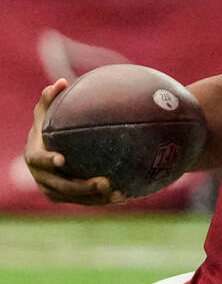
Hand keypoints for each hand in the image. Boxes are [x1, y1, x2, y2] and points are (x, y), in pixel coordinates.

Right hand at [24, 79, 123, 204]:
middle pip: (61, 186)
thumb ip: (51, 99)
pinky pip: (86, 201)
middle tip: (105, 181)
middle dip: (83, 186)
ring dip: (98, 198)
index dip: (48, 161)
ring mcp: (54, 190)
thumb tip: (61, 82)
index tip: (62, 159)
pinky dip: (103, 200)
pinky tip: (125, 196)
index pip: (39, 160)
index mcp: (34, 156)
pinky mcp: (67, 198)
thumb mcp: (46, 113)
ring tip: (119, 193)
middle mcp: (42, 177)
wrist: (48, 150)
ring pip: (77, 198)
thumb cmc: (49, 127)